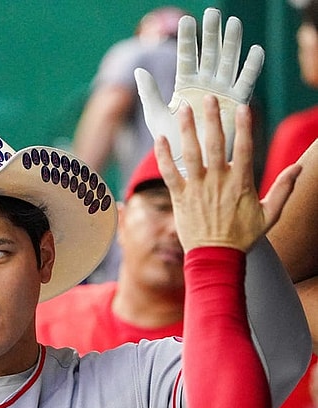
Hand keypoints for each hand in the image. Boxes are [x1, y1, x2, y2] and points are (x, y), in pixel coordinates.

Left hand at [135, 7, 263, 175]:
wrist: (187, 161)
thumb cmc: (170, 139)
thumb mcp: (155, 114)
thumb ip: (149, 92)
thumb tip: (138, 69)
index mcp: (185, 84)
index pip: (187, 57)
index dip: (188, 39)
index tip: (187, 20)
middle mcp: (204, 84)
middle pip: (210, 54)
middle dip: (212, 33)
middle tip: (214, 13)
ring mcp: (221, 91)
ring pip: (228, 62)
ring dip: (232, 44)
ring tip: (234, 23)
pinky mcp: (235, 102)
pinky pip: (245, 82)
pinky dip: (251, 67)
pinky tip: (255, 51)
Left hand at [154, 95, 300, 252]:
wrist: (216, 258)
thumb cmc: (242, 237)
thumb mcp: (269, 214)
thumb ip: (283, 189)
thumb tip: (299, 167)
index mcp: (241, 184)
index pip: (246, 149)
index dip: (245, 127)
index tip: (243, 107)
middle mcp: (218, 182)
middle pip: (216, 145)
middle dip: (213, 120)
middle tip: (208, 98)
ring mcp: (198, 189)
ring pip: (191, 154)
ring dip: (188, 130)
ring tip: (184, 109)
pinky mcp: (180, 197)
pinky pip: (170, 173)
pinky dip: (163, 156)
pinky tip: (159, 139)